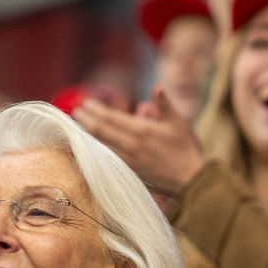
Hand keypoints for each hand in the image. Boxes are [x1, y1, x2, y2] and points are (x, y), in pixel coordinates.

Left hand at [73, 86, 205, 195]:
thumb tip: (157, 87)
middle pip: (101, 131)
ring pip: (101, 146)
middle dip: (86, 121)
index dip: (96, 111)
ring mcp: (129, 161)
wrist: (192, 180)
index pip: (111, 118)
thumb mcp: (179, 123)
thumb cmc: (187, 149)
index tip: (85, 104)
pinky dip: (97, 152)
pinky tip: (90, 149)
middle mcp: (131, 146)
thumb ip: (165, 105)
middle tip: (75, 112)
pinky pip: (108, 160)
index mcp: (142, 131)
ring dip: (87, 136)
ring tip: (77, 127)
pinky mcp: (130, 173)